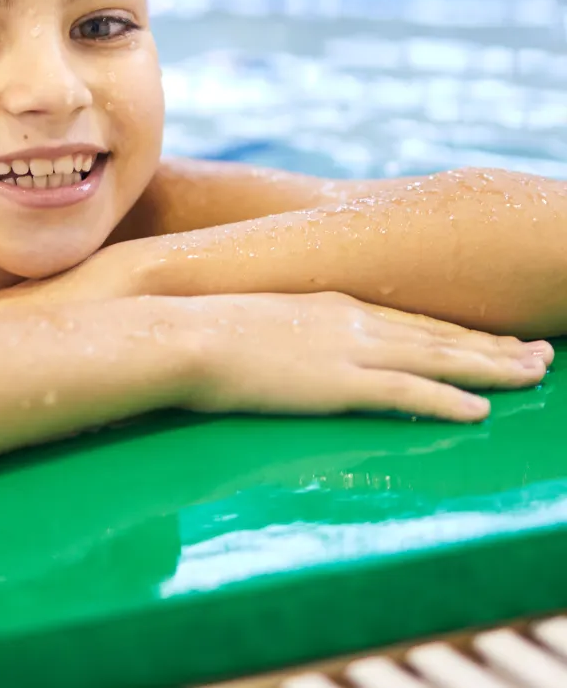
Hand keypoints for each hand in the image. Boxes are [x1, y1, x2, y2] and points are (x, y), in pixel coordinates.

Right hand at [173, 291, 552, 422]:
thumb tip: (287, 346)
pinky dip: (449, 399)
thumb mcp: (255, 319)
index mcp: (332, 304)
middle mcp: (352, 319)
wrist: (184, 332)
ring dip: (491, 367)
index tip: (495, 337)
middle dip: (494, 346)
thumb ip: (284, 330)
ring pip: (438, 357)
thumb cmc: (204, 327)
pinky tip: (481, 410)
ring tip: (533, 375)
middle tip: (539, 354)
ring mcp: (348, 348)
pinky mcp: (339, 381)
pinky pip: (408, 391)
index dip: (458, 331)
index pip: (411, 318)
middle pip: (439, 333)